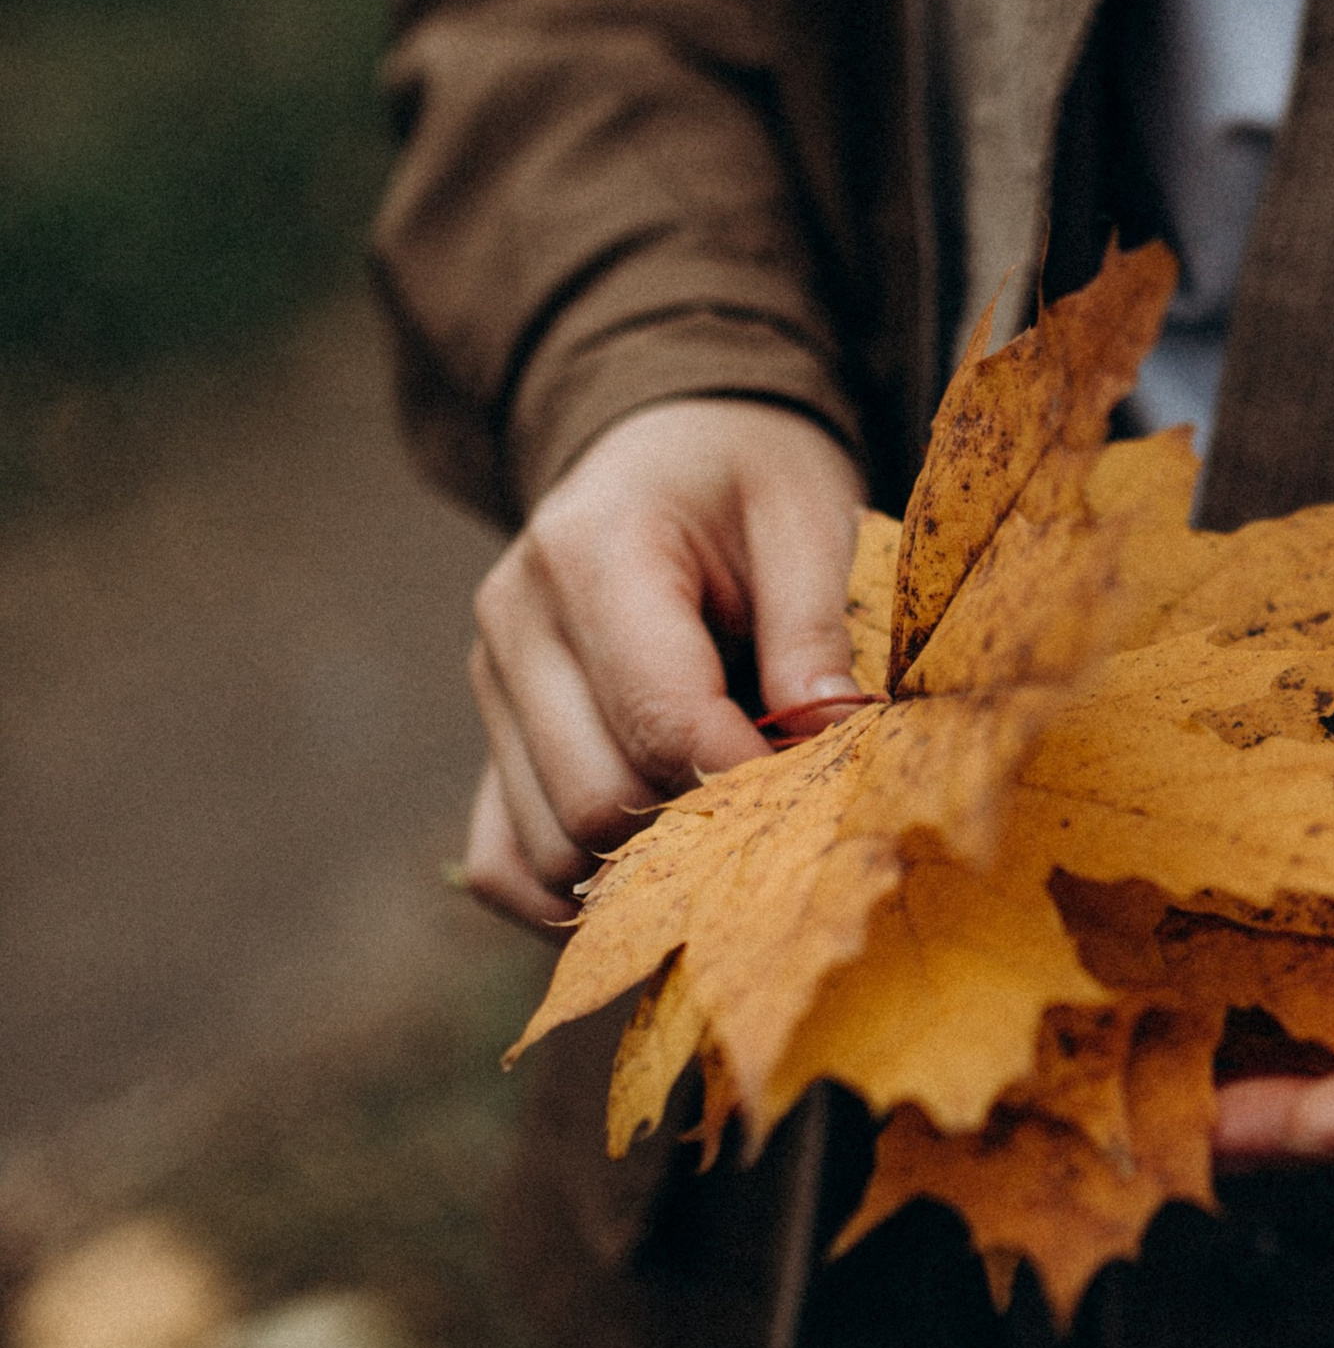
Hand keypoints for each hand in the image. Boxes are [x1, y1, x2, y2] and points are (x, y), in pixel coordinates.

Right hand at [462, 400, 866, 931]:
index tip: (812, 790)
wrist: (669, 449)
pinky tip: (651, 878)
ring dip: (643, 866)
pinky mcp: (492, 737)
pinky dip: (568, 898)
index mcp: (592, 549)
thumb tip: (828, 740)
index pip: (659, 715)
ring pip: (549, 847)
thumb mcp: (806, 515)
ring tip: (725, 828)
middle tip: (780, 812)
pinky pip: (500, 864)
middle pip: (596, 796)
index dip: (743, 778)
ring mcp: (490, 685)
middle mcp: (516, 620)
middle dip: (699, 826)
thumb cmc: (747, 479)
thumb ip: (813, 626)